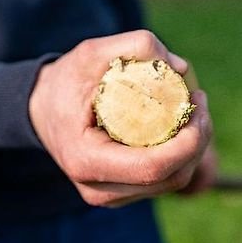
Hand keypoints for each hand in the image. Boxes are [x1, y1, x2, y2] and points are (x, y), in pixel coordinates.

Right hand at [28, 30, 212, 207]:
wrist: (41, 109)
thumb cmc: (66, 81)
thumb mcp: (91, 53)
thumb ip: (134, 46)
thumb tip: (180, 69)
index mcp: (87, 160)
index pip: (153, 167)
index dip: (188, 141)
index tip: (197, 102)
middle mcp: (97, 189)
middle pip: (170, 177)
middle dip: (197, 140)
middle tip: (200, 101)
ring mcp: (110, 196)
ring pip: (173, 182)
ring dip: (193, 147)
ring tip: (193, 108)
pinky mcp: (121, 193)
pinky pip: (164, 180)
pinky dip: (181, 154)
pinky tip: (179, 125)